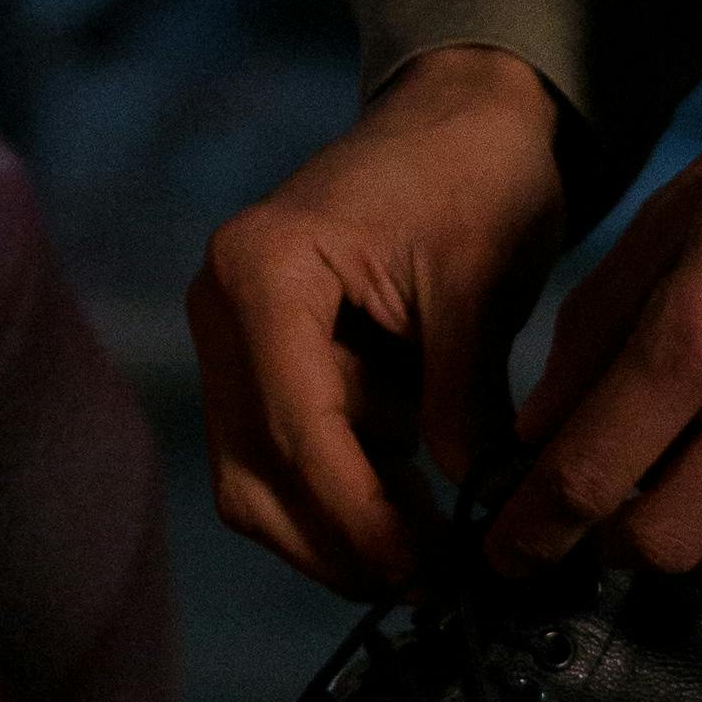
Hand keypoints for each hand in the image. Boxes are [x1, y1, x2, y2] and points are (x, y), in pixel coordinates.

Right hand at [191, 47, 567, 590]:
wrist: (459, 120)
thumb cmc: (474, 177)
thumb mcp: (481, 287)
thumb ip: (465, 401)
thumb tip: (476, 512)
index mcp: (263, 271)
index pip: (296, 429)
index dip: (359, 515)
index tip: (428, 568)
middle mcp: (220, 307)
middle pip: (253, 475)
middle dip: (338, 542)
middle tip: (430, 581)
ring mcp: (229, 339)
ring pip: (256, 483)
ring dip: (335, 531)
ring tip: (429, 555)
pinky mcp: (257, 363)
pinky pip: (280, 460)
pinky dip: (340, 498)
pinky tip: (410, 514)